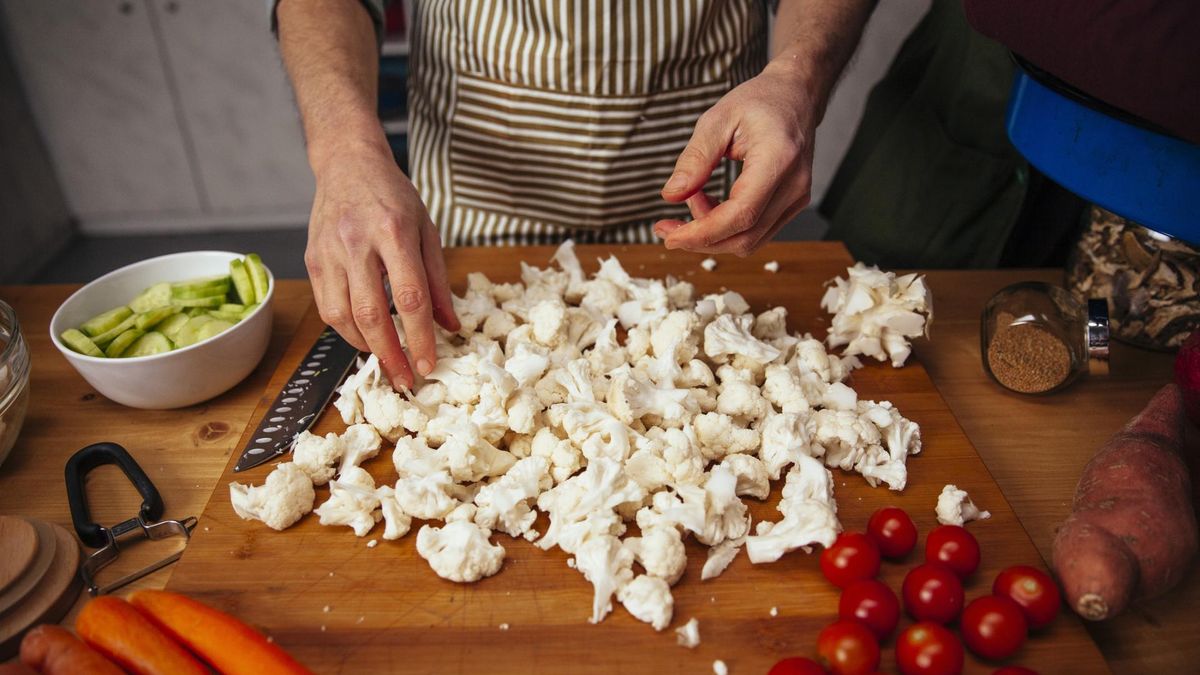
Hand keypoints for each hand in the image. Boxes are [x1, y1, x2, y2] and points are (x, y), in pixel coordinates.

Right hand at [304, 139, 459, 388]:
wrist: (347, 164)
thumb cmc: (392, 196)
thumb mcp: (427, 230)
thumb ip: (438, 281)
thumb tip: (450, 326)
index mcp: (394, 233)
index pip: (409, 298)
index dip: (418, 337)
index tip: (427, 364)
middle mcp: (358, 243)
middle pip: (371, 314)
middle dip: (389, 355)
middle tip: (404, 380)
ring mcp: (329, 252)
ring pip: (342, 316)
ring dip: (365, 346)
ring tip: (386, 359)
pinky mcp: (312, 259)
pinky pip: (326, 306)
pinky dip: (346, 329)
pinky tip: (364, 336)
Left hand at [653, 60, 819, 255]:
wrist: (796, 96)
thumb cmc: (760, 101)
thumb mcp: (717, 119)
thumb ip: (695, 159)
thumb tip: (671, 195)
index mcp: (779, 158)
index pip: (741, 214)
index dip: (702, 233)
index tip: (669, 236)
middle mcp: (795, 185)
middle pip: (744, 237)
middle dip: (700, 239)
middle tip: (667, 224)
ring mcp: (797, 198)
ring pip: (749, 241)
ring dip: (712, 233)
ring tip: (693, 198)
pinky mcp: (792, 205)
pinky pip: (756, 232)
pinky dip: (727, 227)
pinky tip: (711, 204)